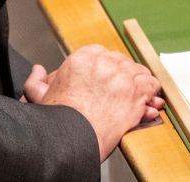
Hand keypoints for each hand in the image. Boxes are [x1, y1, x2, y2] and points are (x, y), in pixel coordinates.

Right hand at [22, 45, 163, 158]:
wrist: (73, 136)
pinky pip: (151, 86)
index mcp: (82, 58)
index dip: (107, 66)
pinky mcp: (135, 93)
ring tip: (141, 92)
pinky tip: (150, 99)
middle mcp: (104, 63)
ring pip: (139, 71)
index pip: (102, 54)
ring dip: (140, 82)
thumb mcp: (40, 97)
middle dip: (124, 74)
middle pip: (122, 61)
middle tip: (125, 87)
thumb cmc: (60, 119)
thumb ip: (36, 81)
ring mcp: (121, 77)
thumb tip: (38, 70)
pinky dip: (152, 93)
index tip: (109, 76)